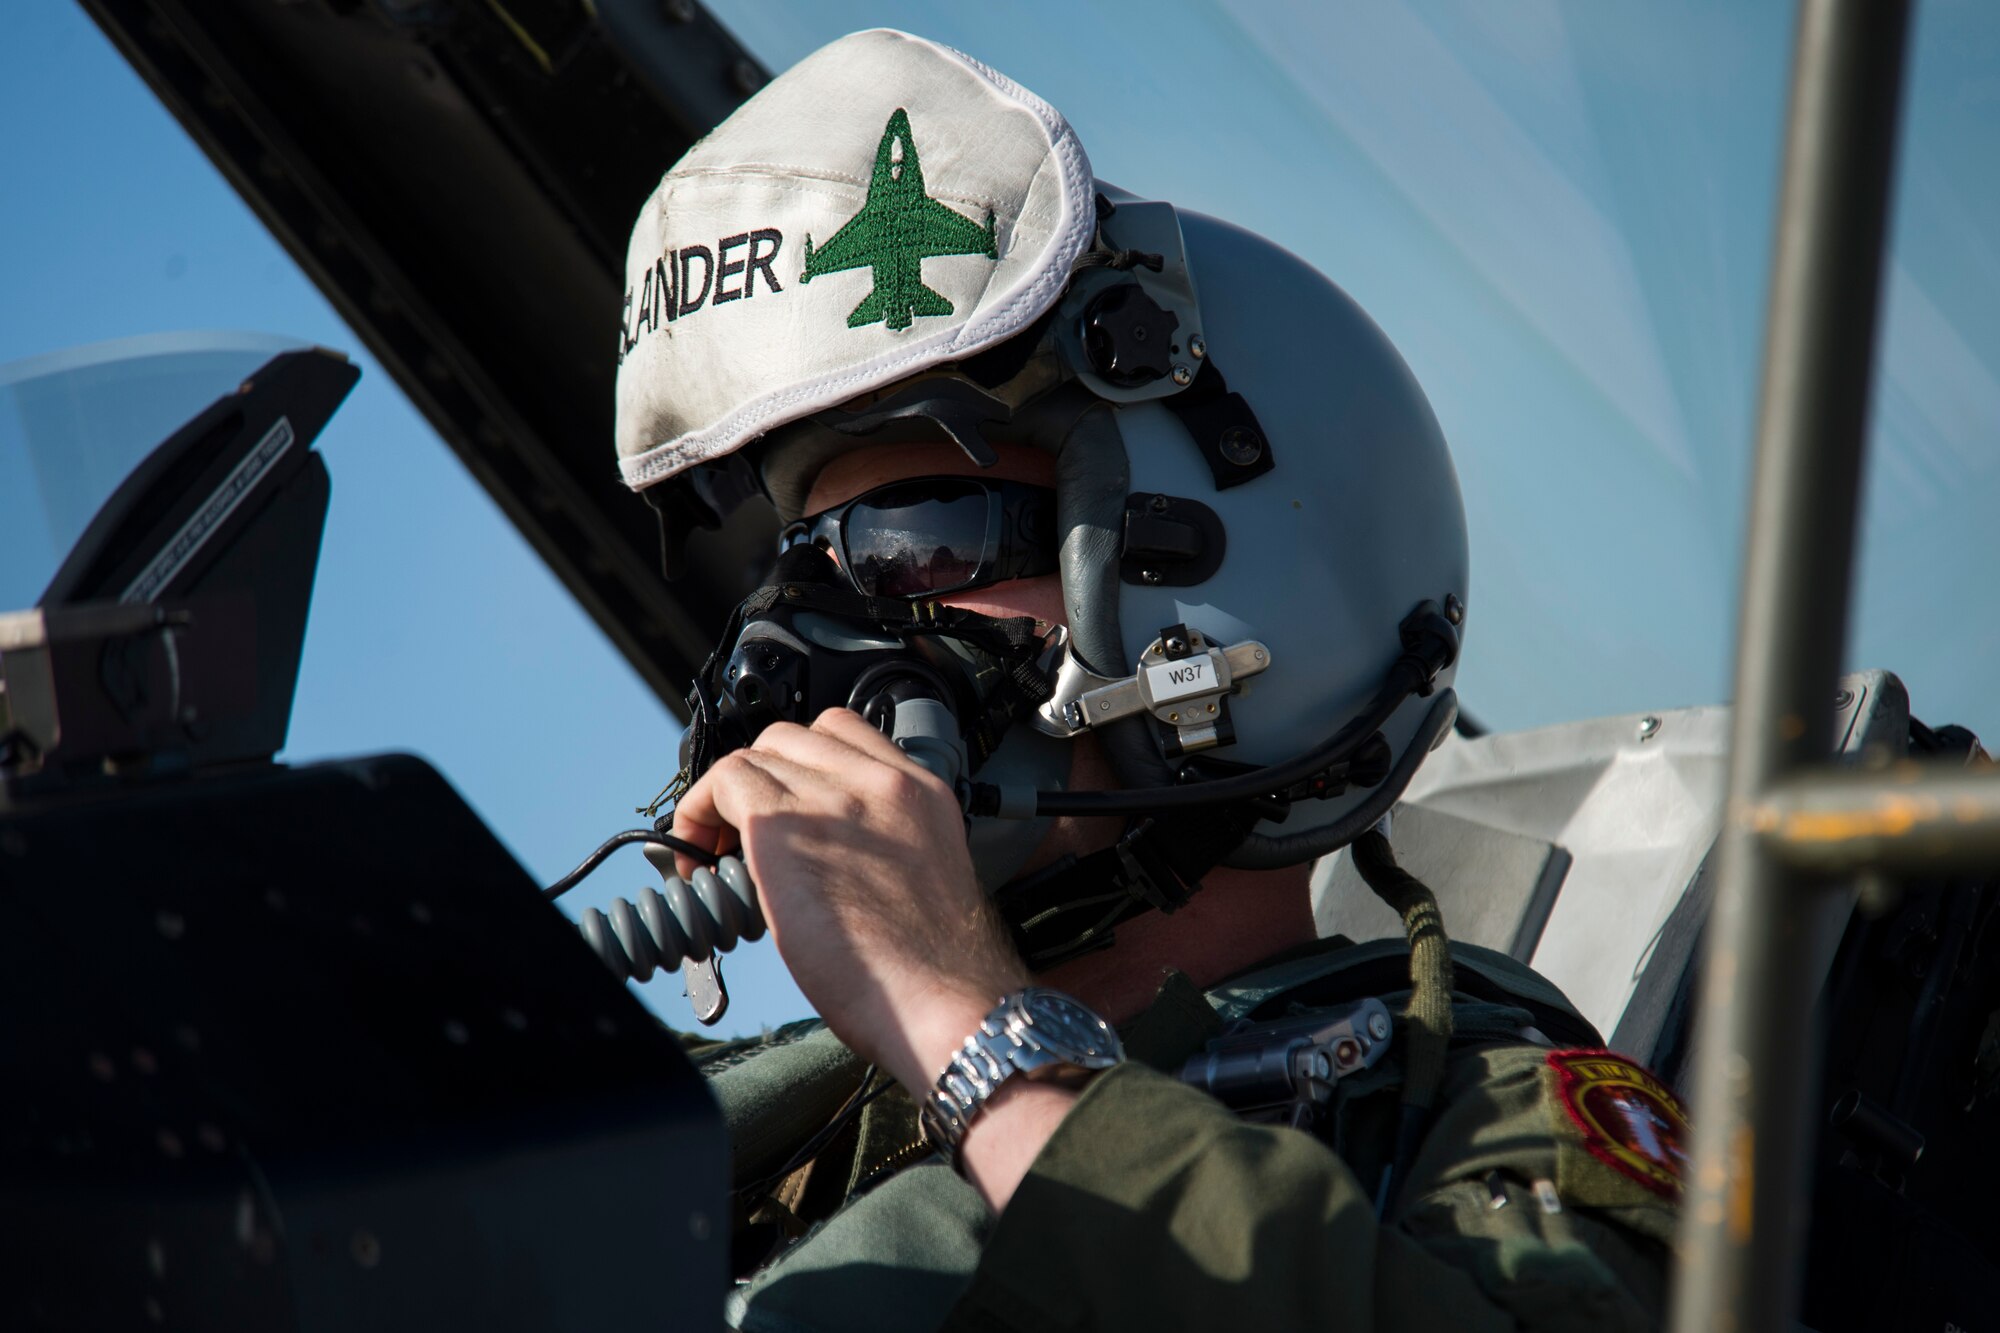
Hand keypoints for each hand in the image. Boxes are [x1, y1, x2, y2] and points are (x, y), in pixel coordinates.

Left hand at [669, 708, 1028, 1095]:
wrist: (944, 1001)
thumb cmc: (936, 969)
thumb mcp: (920, 878)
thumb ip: (876, 845)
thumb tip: (819, 859)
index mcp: (919, 792)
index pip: (844, 735)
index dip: (801, 768)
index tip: (787, 805)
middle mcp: (880, 781)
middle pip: (792, 738)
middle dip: (762, 779)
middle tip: (744, 836)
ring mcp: (833, 796)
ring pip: (754, 757)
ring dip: (727, 798)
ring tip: (722, 854)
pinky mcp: (784, 822)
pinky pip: (723, 784)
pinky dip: (700, 814)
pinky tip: (704, 862)